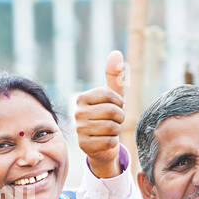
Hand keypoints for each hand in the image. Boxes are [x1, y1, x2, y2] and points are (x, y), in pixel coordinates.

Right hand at [75, 50, 125, 178]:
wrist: (102, 144)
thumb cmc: (108, 117)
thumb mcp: (113, 96)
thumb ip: (114, 75)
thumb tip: (116, 53)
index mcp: (82, 98)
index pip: (111, 96)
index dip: (120, 103)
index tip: (115, 107)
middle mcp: (77, 112)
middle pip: (113, 112)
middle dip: (120, 118)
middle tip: (115, 121)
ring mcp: (79, 129)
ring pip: (112, 127)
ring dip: (116, 130)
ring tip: (110, 131)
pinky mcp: (84, 145)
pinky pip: (109, 141)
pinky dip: (113, 143)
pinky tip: (106, 141)